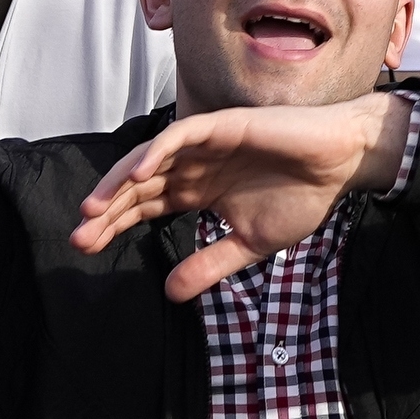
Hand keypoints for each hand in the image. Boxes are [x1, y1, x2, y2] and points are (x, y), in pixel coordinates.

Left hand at [67, 92, 410, 297]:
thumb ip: (210, 264)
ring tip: (94, 208)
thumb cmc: (301, 197)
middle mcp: (193, 165)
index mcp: (197, 190)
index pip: (144, 206)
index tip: (86, 249)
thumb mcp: (250, 244)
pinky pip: (181, 135)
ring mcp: (205, 143)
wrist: (340, 165)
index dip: (114, 225)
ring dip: (119, 181)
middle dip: (107, 210)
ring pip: (149, 158)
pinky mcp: (222, 125)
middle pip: (137, 185)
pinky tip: (139, 175)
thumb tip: (170, 293)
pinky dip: (157, 152)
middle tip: (79, 237)